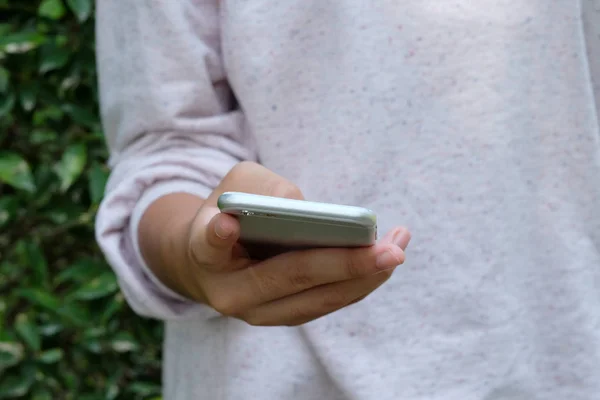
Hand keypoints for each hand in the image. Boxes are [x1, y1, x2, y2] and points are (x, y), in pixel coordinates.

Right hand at [154, 162, 410, 325]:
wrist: (211, 260)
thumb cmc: (228, 211)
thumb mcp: (239, 185)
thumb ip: (267, 189)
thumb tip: (311, 213)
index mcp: (204, 250)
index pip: (209, 243)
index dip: (219, 235)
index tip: (226, 224)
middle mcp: (230, 291)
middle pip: (289, 279)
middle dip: (345, 265)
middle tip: (390, 251)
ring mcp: (259, 312)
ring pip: (317, 300)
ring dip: (364, 277)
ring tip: (398, 250)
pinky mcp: (285, 316)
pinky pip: (326, 302)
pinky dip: (358, 282)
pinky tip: (384, 261)